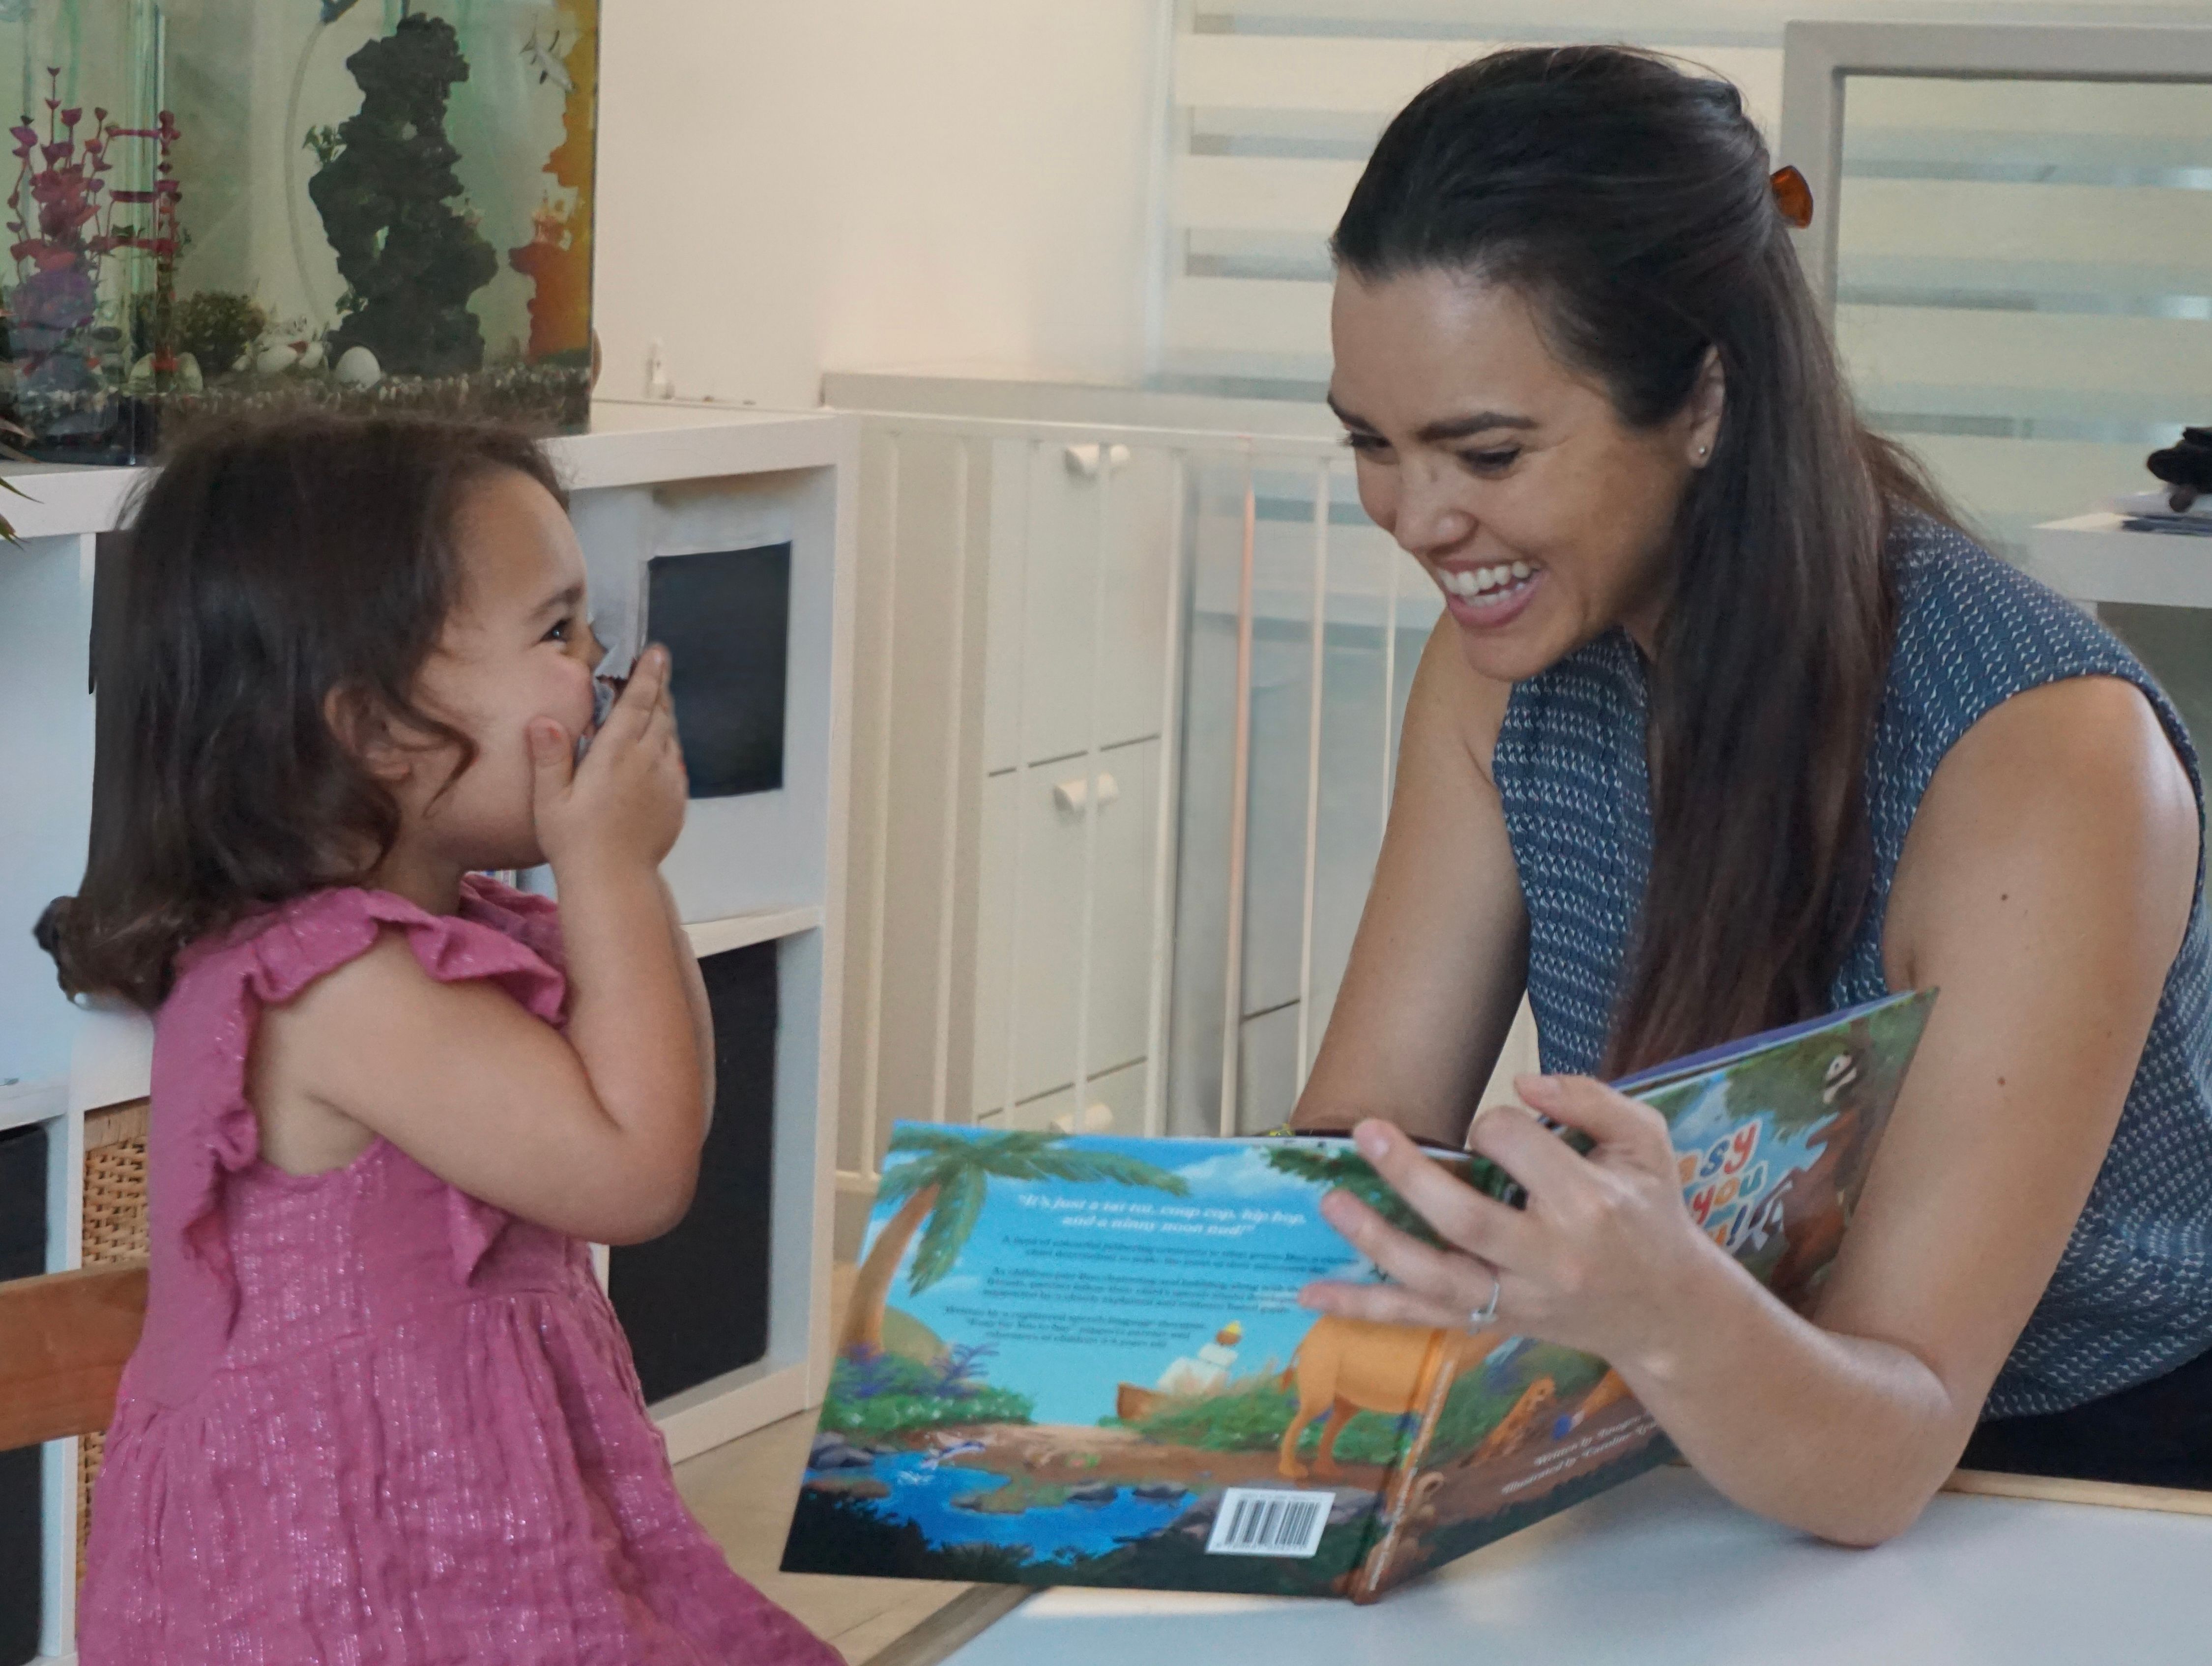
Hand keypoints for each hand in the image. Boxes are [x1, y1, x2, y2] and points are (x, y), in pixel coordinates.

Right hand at [528, 644, 686, 873]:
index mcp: (617, 754)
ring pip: (671, 736)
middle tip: (658, 668)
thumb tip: (543, 719)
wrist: (615, 880)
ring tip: (658, 700)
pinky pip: (677, 762)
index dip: (648, 675)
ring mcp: (668, 780)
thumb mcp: (550, 800)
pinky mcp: (677, 800)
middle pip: (660, 714)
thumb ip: (550, 757)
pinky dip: (669, 746)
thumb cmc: (574, 840)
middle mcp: (649, 760)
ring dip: (665, 715)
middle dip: (659, 688)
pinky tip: (661, 747)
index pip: (638, 703)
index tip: (656, 653)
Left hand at [1299, 1075, 1730, 1369]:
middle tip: (1366, 1132)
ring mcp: (1516, 1299)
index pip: (1517, 1147)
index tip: (1496, 1126)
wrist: (1667, 1311)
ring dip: (1375, 1240)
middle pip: (1466, 1219)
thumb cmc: (1650, 1213)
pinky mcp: (1493, 1323)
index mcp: (1588, 1204)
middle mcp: (1548, 1258)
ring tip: (1330, 1203)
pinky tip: (1312, 1295)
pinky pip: (1420, 1317)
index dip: (1495, 1124)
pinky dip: (1363, 1310)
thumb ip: (1590, 1099)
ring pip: (1434, 1277)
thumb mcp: (1646, 1142)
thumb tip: (1523, 1084)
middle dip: (1409, 1176)